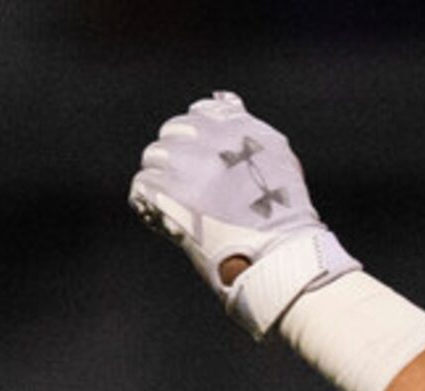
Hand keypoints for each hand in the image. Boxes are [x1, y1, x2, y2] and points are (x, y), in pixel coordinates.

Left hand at [129, 91, 359, 336]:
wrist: (280, 259)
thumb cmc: (283, 216)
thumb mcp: (277, 160)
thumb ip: (245, 124)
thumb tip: (222, 95)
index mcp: (241, 127)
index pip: (201, 112)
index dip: (200, 140)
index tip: (210, 166)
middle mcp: (213, 139)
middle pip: (173, 133)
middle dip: (180, 160)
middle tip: (200, 194)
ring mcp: (188, 165)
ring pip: (154, 159)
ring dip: (165, 183)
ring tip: (189, 210)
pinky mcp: (167, 192)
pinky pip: (142, 187)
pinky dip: (152, 207)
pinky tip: (175, 222)